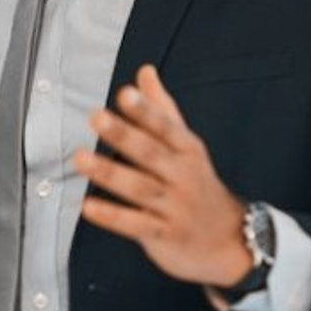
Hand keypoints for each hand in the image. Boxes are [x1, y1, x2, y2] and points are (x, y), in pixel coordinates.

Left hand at [75, 65, 250, 286]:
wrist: (230, 239)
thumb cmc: (198, 184)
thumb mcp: (187, 145)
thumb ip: (161, 109)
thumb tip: (144, 71)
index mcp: (188, 150)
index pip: (166, 127)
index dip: (146, 110)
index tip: (125, 93)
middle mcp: (183, 176)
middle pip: (151, 153)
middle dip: (124, 135)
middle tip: (96, 117)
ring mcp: (175, 207)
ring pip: (139, 188)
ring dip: (109, 173)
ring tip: (80, 158)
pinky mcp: (164, 235)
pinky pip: (136, 225)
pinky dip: (112, 216)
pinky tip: (88, 206)